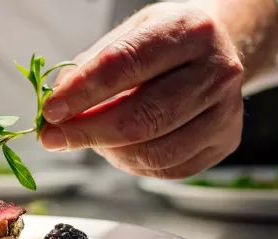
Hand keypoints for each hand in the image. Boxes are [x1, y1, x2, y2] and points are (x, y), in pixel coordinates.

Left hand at [41, 2, 243, 178]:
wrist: (216, 50)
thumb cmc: (162, 42)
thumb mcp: (126, 35)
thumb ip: (89, 67)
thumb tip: (56, 107)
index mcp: (189, 30)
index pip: (125, 65)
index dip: (82, 92)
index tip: (50, 111)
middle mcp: (217, 70)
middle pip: (143, 117)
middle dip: (87, 132)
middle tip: (52, 138)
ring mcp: (226, 110)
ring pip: (154, 151)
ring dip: (108, 151)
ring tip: (87, 138)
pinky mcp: (225, 142)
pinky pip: (167, 169)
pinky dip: (131, 164)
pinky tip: (117, 147)